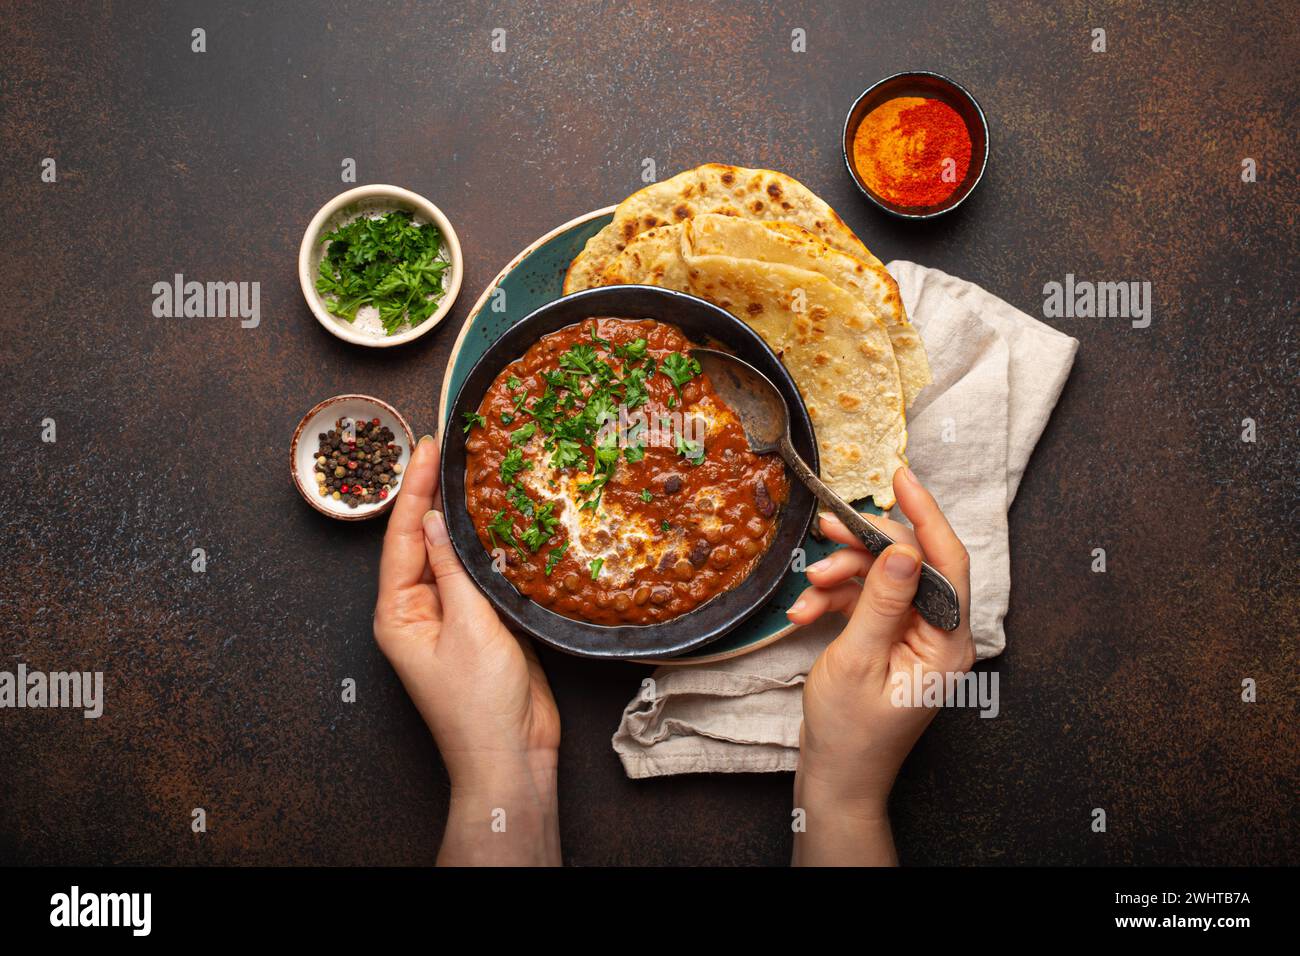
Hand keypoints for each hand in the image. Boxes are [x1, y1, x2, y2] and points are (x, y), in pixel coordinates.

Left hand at [374, 434, 561, 864]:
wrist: (511, 755)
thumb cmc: (480, 703)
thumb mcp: (468, 627)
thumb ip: (453, 569)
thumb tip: (435, 518)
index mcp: (398, 613)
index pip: (403, 537)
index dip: (414, 489)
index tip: (427, 448)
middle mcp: (418, 610)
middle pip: (423, 540)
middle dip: (434, 494)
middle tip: (451, 446)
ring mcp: (450, 617)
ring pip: (452, 554)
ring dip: (462, 517)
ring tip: (475, 470)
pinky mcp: (482, 625)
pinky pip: (478, 575)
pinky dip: (487, 546)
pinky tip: (501, 519)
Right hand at [787, 466, 974, 865]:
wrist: (836, 778)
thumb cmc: (850, 733)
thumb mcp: (859, 659)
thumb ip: (882, 601)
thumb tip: (900, 548)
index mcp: (948, 641)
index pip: (947, 561)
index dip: (926, 514)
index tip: (901, 477)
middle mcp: (940, 634)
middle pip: (910, 564)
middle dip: (864, 546)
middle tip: (826, 527)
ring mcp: (915, 637)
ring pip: (883, 579)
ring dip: (841, 576)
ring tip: (808, 587)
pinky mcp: (891, 641)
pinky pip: (867, 601)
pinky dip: (835, 601)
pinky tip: (804, 612)